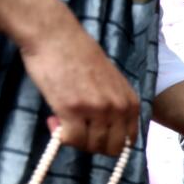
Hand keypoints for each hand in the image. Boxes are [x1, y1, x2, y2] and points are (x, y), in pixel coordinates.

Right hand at [21, 11, 138, 155]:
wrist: (55, 34)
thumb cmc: (79, 55)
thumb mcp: (111, 82)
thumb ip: (114, 105)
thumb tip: (107, 132)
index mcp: (130, 102)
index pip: (129, 141)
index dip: (109, 142)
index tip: (93, 133)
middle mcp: (118, 108)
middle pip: (112, 148)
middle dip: (93, 145)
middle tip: (76, 130)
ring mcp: (97, 110)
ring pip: (91, 146)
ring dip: (75, 139)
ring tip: (61, 121)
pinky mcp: (73, 109)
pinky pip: (72, 139)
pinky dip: (61, 136)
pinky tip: (53, 120)